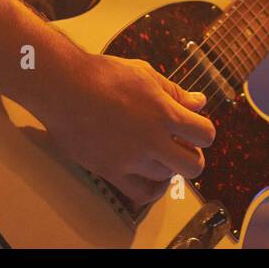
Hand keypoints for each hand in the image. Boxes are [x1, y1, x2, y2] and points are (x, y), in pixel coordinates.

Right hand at [37, 52, 215, 206]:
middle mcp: (151, 139)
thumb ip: (174, 91)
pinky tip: (150, 174)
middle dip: (192, 155)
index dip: (203, 132)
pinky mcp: (112, 171)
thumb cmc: (102, 75)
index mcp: (163, 111)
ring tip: (157, 151)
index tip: (194, 128)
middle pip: (193, 165)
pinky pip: (142, 193)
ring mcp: (132, 159)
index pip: (204, 134)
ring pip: (167, 176)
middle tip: (182, 146)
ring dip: (168, 165)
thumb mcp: (145, 74)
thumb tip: (199, 102)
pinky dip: (152, 188)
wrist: (64, 87)